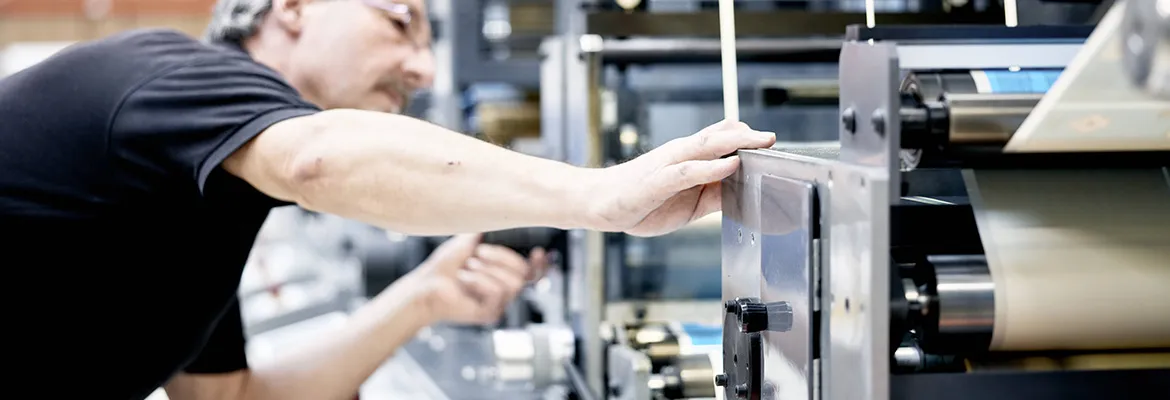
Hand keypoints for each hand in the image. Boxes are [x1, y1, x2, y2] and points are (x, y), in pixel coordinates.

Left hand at [409, 234, 549, 324]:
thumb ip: (488, 233)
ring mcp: (499, 304)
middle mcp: (505, 290)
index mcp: (504, 274)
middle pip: (525, 274)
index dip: (540, 263)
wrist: (425, 285)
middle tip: (478, 253)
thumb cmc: (445, 266)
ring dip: (488, 269)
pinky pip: (497, 293)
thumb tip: (504, 216)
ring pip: (513, 283)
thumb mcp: (469, 242)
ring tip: (468, 266)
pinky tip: (464, 278)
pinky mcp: (489, 314)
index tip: (538, 251)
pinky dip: (478, 281)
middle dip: (503, 258)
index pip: (533, 272)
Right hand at [586, 120, 774, 236]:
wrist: (598, 203)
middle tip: (773, 137)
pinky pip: (688, 171)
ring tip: (761, 142)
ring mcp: (668, 165)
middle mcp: (679, 154)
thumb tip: (743, 191)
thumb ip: (714, 194)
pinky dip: (711, 167)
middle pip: (718, 137)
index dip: (746, 138)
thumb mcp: (688, 203)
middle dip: (748, 137)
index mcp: (686, 158)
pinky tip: (730, 165)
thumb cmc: (640, 201)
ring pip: (706, 146)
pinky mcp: (657, 181)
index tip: (772, 143)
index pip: (720, 139)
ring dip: (735, 143)